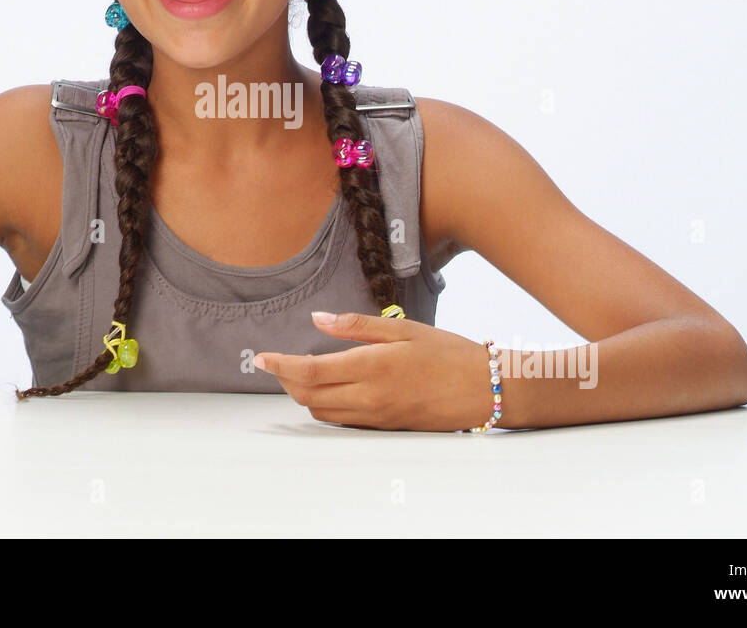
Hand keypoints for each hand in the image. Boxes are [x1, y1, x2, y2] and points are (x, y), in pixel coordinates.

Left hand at [252, 311, 492, 431]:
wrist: (486, 390)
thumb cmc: (448, 353)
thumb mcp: (403, 328)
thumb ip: (357, 325)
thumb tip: (318, 318)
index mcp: (372, 366)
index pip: (311, 370)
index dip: (280, 365)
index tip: (260, 357)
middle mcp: (369, 396)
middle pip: (309, 395)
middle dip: (286, 380)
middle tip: (276, 362)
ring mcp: (377, 416)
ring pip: (322, 411)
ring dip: (303, 394)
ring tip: (299, 372)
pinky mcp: (385, 427)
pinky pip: (342, 420)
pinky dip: (325, 405)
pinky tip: (329, 388)